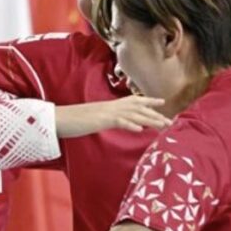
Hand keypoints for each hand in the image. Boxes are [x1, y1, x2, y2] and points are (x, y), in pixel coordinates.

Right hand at [55, 96, 170, 137]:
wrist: (59, 118)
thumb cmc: (74, 120)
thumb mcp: (93, 119)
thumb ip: (105, 119)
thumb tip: (113, 121)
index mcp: (110, 105)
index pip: (133, 101)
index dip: (148, 101)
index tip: (162, 102)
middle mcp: (111, 106)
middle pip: (138, 108)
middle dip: (155, 114)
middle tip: (170, 121)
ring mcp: (106, 112)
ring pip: (133, 114)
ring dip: (150, 120)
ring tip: (163, 126)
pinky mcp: (101, 119)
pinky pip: (119, 121)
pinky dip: (131, 124)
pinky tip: (141, 130)